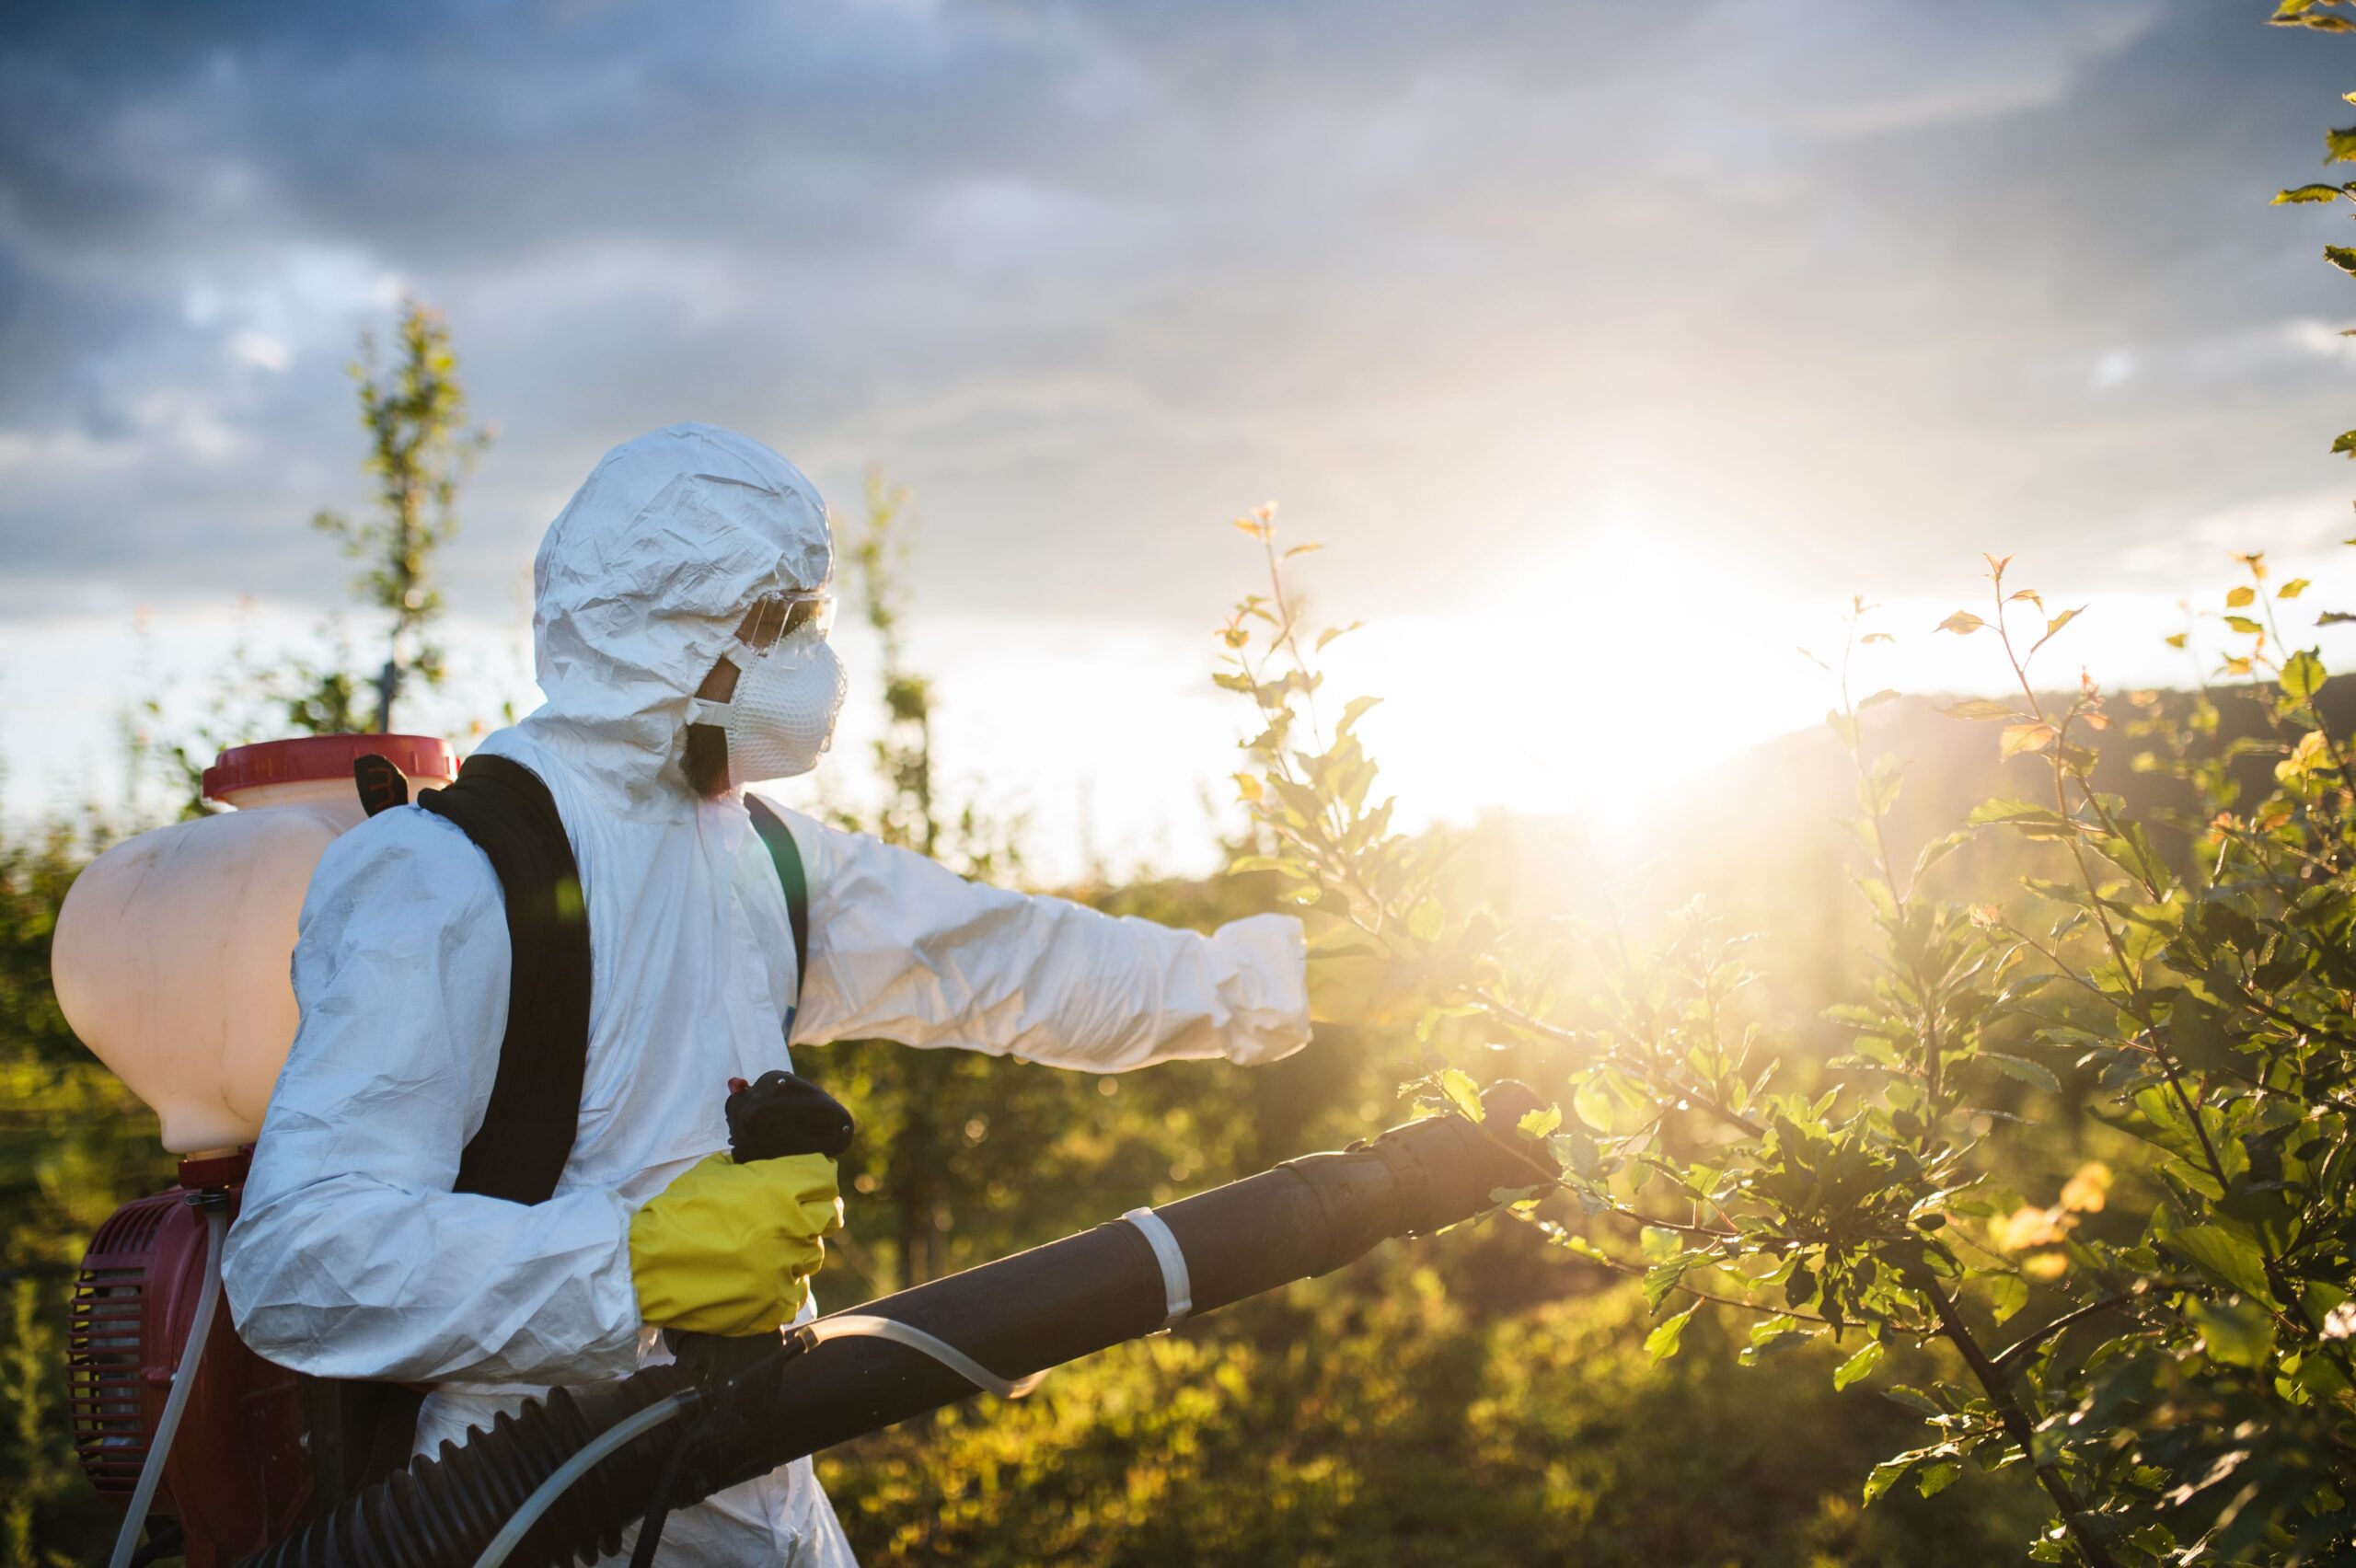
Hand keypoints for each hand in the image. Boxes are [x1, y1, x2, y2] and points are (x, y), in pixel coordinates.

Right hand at [628, 1151, 842, 1336]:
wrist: (644, 1267)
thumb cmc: (675, 1216)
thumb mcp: (710, 1172)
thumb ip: (747, 1168)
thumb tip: (763, 1168)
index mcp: (779, 1189)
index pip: (824, 1176)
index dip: (815, 1178)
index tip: (807, 1183)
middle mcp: (791, 1227)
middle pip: (831, 1215)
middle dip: (817, 1212)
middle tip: (795, 1217)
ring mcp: (785, 1268)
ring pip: (813, 1256)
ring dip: (796, 1251)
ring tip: (767, 1251)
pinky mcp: (773, 1304)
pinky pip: (797, 1293)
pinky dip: (785, 1287)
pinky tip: (764, 1280)